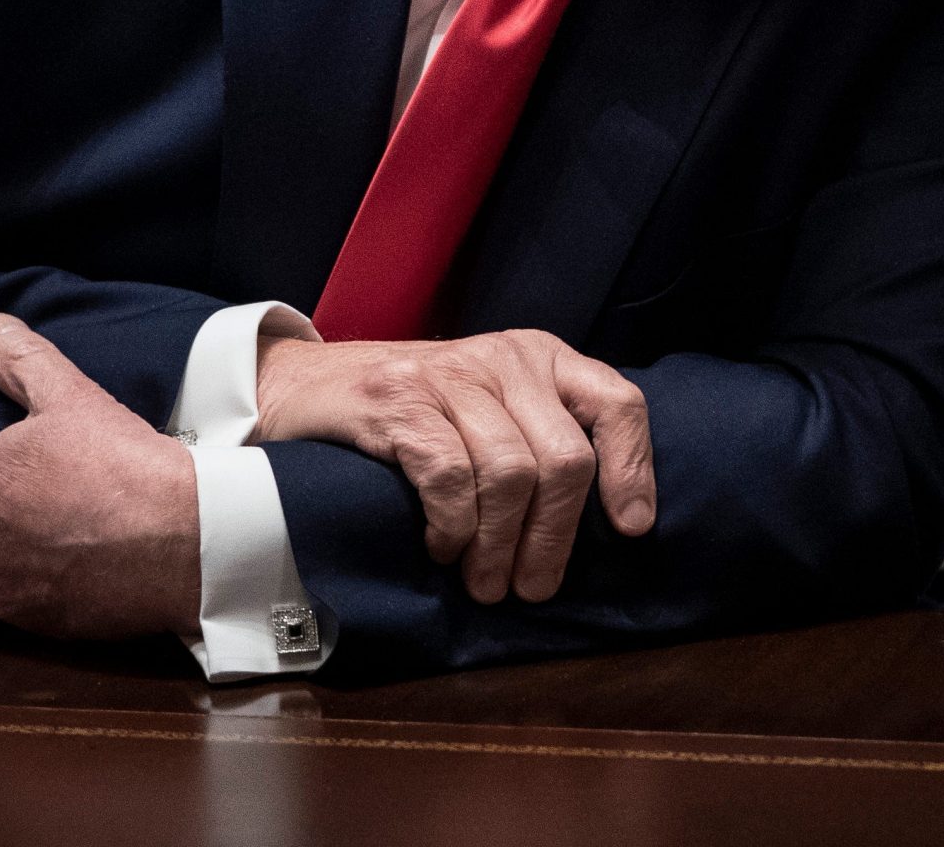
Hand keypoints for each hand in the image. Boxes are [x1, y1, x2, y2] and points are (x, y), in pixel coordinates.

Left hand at [0, 313, 199, 640]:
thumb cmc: (124, 462)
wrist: (188, 536)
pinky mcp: (37, 624)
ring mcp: (0, 592)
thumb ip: (25, 365)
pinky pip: (23, 603)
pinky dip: (44, 583)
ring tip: (68, 531)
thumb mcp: (75, 399)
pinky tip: (88, 560)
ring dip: (10, 556)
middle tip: (35, 502)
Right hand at [252, 329, 653, 605]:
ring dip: (501, 545)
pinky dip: (454, 525)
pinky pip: (451, 477)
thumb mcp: (495, 408)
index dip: (632, 469)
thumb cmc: (419, 413)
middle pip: (565, 458)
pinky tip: (443, 546)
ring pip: (512, 474)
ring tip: (486, 582)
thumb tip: (607, 523)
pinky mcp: (399, 401)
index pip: (617, 404)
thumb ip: (544, 437)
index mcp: (544, 357)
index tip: (631, 529)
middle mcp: (507, 358)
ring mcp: (451, 376)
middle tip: (532, 586)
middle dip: (554, 536)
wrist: (311, 385)